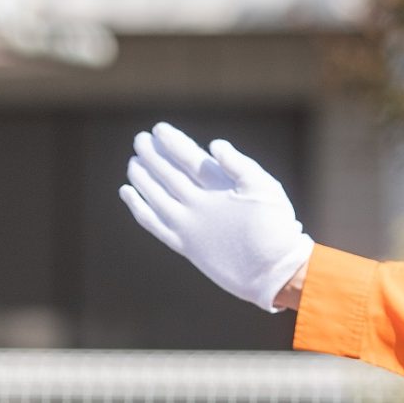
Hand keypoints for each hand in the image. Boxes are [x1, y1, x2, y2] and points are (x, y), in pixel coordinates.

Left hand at [119, 123, 314, 311]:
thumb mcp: (266, 187)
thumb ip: (239, 164)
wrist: (274, 272)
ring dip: (141, 177)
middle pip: (167, 174)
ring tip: (133, 162)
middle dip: (152, 155)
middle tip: (140, 140)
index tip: (158, 129)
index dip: (171, 141)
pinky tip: (127, 192)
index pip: (187, 158)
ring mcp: (188, 227)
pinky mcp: (185, 246)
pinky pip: (154, 224)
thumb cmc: (276, 226)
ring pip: (155, 196)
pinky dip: (138, 207)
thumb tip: (214, 144)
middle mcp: (198, 205)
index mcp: (218, 188)